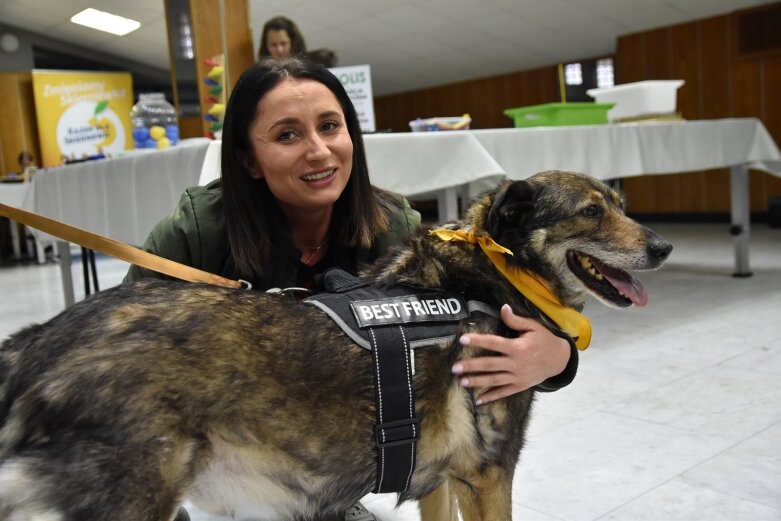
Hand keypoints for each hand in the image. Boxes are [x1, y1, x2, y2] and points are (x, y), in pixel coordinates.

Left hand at [451, 304, 569, 404]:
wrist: (561, 359)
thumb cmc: (545, 340)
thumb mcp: (534, 327)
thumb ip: (516, 320)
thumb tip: (503, 308)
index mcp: (518, 347)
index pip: (494, 343)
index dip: (478, 340)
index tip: (462, 339)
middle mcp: (516, 363)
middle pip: (490, 364)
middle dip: (472, 366)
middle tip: (455, 367)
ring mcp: (518, 377)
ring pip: (494, 380)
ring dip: (477, 381)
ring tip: (461, 382)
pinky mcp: (520, 386)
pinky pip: (504, 393)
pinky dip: (491, 397)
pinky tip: (478, 401)